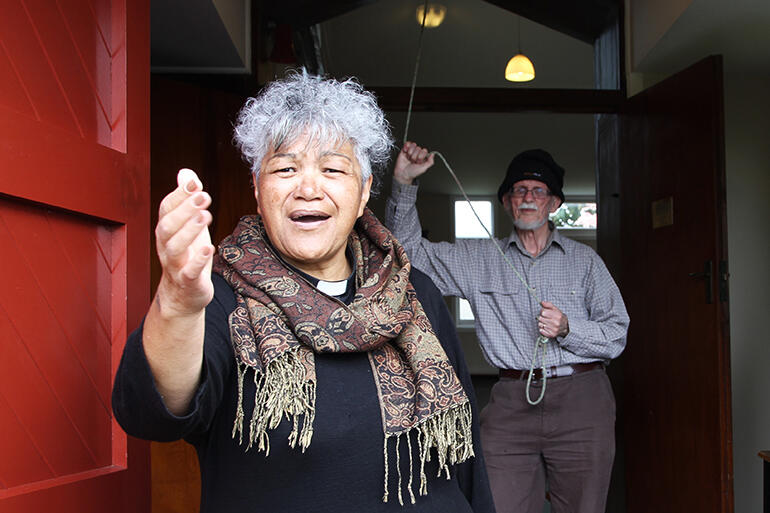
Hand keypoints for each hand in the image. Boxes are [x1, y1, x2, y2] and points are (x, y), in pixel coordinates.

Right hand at [154, 169, 214, 315]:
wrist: (183, 295)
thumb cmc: (188, 255)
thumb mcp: (189, 225)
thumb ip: (187, 199)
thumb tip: (186, 172)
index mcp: (166, 231)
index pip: (166, 209)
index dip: (179, 195)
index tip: (194, 182)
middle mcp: (166, 246)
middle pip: (167, 226)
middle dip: (184, 210)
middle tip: (204, 196)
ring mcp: (175, 265)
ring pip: (174, 248)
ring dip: (189, 231)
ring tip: (205, 216)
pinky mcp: (188, 282)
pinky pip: (189, 272)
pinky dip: (198, 260)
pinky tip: (209, 248)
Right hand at [393, 141, 434, 184]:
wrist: (402, 174)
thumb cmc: (412, 172)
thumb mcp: (424, 169)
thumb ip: (430, 162)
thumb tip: (433, 154)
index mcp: (423, 157)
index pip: (424, 150)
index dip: (421, 156)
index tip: (418, 162)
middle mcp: (417, 153)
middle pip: (418, 148)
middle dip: (414, 156)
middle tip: (412, 162)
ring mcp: (411, 151)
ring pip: (413, 145)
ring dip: (410, 153)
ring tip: (408, 159)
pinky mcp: (405, 149)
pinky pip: (407, 143)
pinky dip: (406, 147)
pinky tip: (405, 152)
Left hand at [538, 301, 568, 338]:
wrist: (566, 327)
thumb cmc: (559, 317)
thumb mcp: (556, 309)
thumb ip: (549, 305)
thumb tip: (542, 302)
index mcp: (558, 315)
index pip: (543, 312)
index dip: (542, 311)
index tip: (544, 312)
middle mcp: (556, 323)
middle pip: (540, 318)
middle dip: (542, 317)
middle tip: (545, 318)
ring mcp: (554, 330)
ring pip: (540, 324)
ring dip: (541, 323)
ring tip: (546, 322)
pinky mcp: (551, 335)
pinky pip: (541, 330)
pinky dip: (542, 328)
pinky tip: (546, 327)